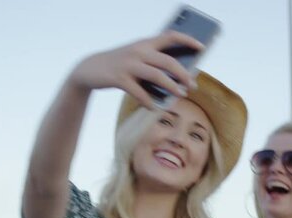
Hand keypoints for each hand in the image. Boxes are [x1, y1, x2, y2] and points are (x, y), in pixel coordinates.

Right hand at [67, 31, 203, 108]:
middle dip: (183, 74)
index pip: (170, 35)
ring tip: (181, 95)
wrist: (89, 69)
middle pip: (168, 61)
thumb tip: (177, 80)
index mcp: (144, 43)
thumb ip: (153, 64)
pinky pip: (139, 92)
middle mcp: (138, 51)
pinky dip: (149, 101)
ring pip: (157, 76)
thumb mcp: (136, 58)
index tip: (202, 47)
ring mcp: (128, 64)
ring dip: (172, 87)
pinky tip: (155, 107)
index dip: (188, 40)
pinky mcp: (119, 78)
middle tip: (192, 85)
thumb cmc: (119, 65)